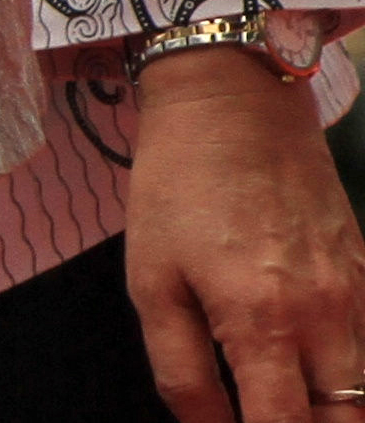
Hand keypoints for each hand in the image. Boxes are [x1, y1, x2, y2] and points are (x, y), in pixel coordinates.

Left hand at [124, 43, 364, 420]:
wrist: (233, 104)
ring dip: (332, 411)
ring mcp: (357, 295)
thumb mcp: (151, 280)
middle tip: (268, 417)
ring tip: (284, 402)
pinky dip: (347, 373)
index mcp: (262, 323)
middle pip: (344, 421)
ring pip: (364, 390)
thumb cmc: (178, 189)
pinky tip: (310, 371)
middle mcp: (325, 317)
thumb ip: (180, 368)